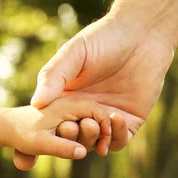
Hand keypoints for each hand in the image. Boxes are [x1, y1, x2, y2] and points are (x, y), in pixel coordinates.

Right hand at [14, 12, 173, 169]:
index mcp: (66, 99)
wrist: (142, 33)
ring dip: (92, 140)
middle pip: (73, 139)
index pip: (52, 125)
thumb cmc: (104, 38)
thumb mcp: (73, 54)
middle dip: (71, 139)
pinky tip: (115, 117)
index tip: (51, 129)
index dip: (48, 133)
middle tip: (73, 127)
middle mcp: (85, 113)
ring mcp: (106, 119)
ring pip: (95, 144)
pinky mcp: (129, 121)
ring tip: (93, 124)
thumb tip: (36, 105)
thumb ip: (54, 77)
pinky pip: (119, 140)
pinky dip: (115, 136)